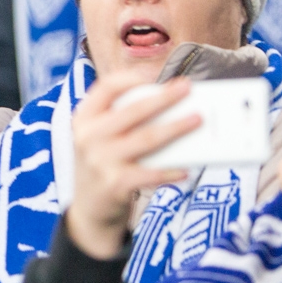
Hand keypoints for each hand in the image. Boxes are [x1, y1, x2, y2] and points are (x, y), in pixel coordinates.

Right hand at [66, 73, 195, 259]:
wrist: (88, 209)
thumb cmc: (103, 164)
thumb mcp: (98, 138)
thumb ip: (120, 120)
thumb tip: (167, 106)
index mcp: (83, 119)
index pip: (106, 88)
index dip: (131, 78)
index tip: (155, 73)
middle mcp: (88, 137)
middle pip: (133, 111)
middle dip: (164, 97)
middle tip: (187, 88)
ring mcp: (100, 161)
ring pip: (147, 138)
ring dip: (176, 127)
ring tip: (198, 120)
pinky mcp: (115, 184)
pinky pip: (151, 172)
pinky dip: (171, 170)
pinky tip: (186, 167)